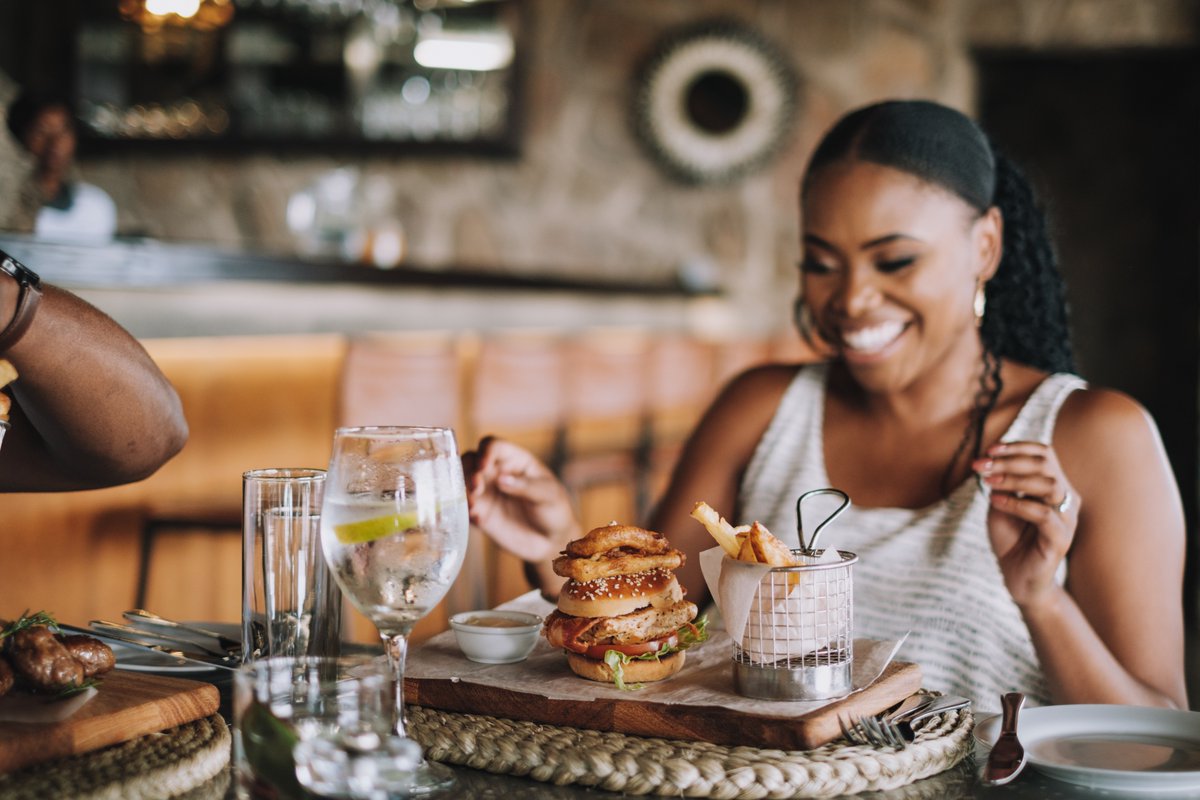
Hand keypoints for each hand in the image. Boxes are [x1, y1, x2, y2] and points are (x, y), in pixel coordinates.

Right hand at [461, 436, 579, 562]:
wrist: (551, 541)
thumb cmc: (554, 509)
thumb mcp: (548, 495)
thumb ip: (526, 486)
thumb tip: (502, 479)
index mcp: (514, 460)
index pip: (493, 446)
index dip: (485, 452)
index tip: (483, 466)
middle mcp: (495, 472)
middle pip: (470, 460)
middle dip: (467, 470)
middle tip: (476, 487)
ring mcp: (486, 492)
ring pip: (462, 483)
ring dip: (462, 491)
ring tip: (474, 505)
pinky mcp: (480, 513)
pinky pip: (464, 508)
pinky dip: (465, 511)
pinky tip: (477, 518)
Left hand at [975, 441, 1079, 608]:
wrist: (1017, 577)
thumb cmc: (1010, 538)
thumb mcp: (1000, 504)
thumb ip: (1000, 482)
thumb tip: (990, 457)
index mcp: (1055, 485)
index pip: (1044, 454)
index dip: (1017, 447)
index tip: (989, 449)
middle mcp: (1066, 498)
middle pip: (1046, 464)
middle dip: (1010, 461)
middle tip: (982, 465)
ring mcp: (1066, 518)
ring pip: (1049, 485)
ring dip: (1013, 480)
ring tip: (988, 483)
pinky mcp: (1061, 539)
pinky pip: (1043, 514)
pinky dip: (1016, 504)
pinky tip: (995, 502)